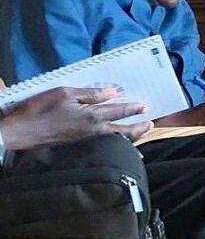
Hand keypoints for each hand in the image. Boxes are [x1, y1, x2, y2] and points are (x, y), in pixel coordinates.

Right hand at [0, 86, 151, 150]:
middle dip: (139, 129)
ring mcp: (86, 140)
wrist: (20, 133)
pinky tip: (117, 142)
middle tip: (152, 125)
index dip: (134, 108)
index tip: (146, 107)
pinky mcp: (77, 145)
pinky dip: (115, 142)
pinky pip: (103, 144)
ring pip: (114, 140)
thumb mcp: (65, 93)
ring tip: (141, 134)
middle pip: (123, 132)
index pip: (119, 111)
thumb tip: (113, 93)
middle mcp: (93, 131)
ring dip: (130, 137)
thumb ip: (90, 94)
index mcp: (92, 116)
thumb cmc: (40, 110)